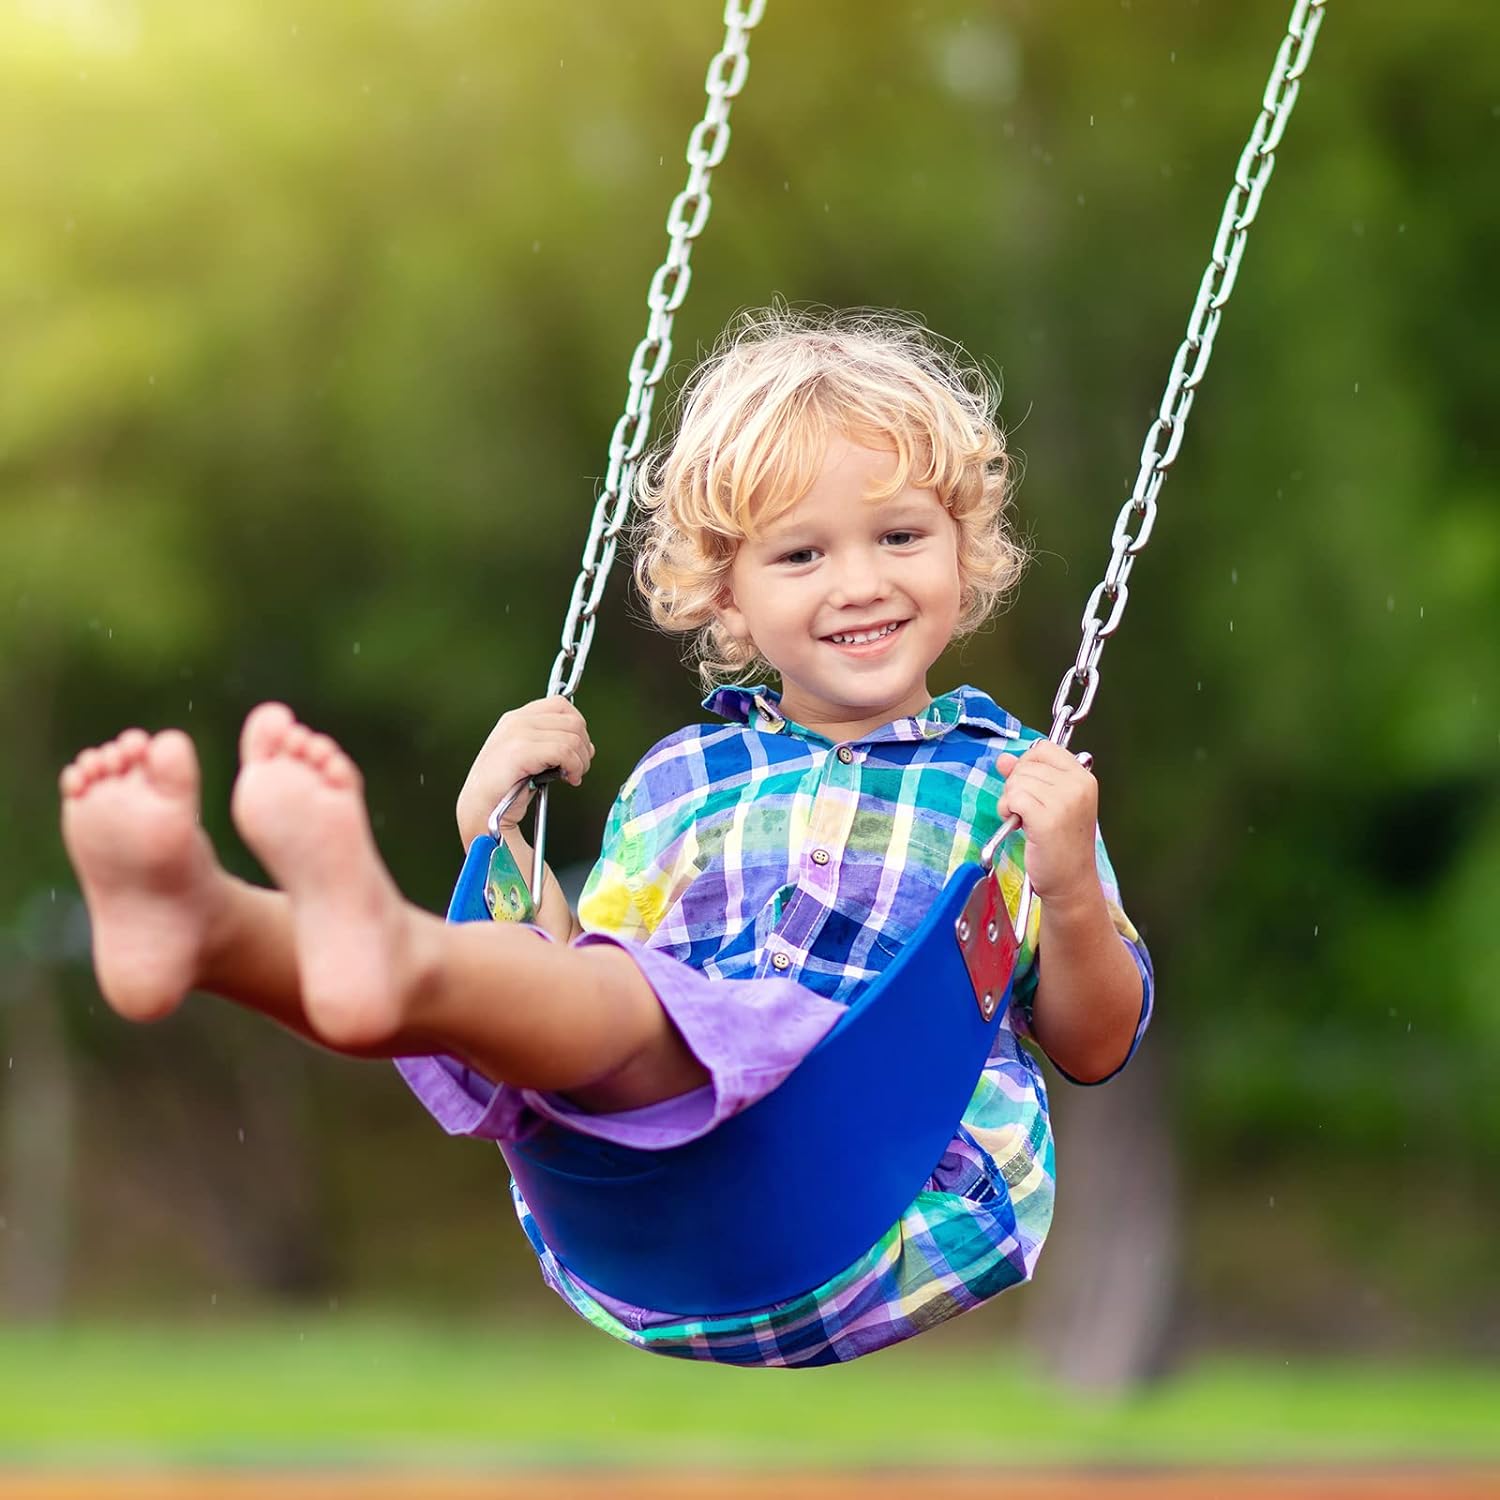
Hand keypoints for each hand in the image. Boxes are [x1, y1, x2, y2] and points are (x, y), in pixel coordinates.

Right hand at [456, 696, 594, 843]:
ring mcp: (518, 733)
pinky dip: (574, 767)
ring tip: (573, 775)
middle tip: (579, 767)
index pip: (561, 705)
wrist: (480, 809)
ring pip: (573, 737)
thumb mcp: (530, 757)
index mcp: (517, 718)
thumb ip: (552, 744)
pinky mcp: (521, 751)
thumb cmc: (503, 789)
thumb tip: (586, 745)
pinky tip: (570, 779)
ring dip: (581, 761)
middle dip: (584, 747)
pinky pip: (565, 752)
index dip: (578, 727)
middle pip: (573, 721)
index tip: (578, 749)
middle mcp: (517, 721)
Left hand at [995, 740, 1100, 909]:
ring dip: (1010, 800)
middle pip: (1026, 764)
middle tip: (1025, 810)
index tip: (1029, 787)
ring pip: (1017, 780)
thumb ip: (1027, 776)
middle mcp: (1078, 785)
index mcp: (1083, 777)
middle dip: (1016, 785)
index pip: (1044, 748)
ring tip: (1023, 820)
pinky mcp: (1048, 819)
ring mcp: (1065, 801)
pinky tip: (1017, 825)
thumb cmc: (1060, 844)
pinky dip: (1008, 810)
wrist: (1070, 881)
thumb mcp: (1049, 802)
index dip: (1027, 765)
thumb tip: (1004, 759)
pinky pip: (1013, 798)